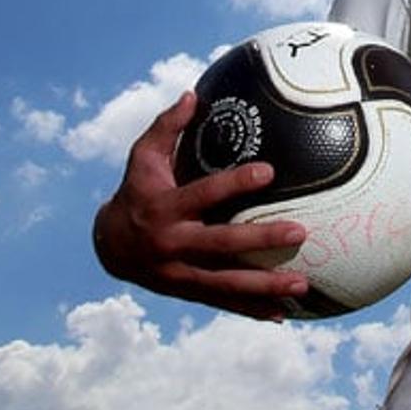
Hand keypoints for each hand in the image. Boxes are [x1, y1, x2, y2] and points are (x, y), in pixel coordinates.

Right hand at [92, 91, 309, 320]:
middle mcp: (172, 244)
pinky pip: (222, 302)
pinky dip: (251, 309)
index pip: (203, 193)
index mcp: (164, 208)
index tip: (269, 171)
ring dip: (264, 287)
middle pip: (220, 244)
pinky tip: (284, 315)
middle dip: (260, 239)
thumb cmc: (137, 191)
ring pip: (225, 283)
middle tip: (300, 232)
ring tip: (302, 286)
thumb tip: (192, 94)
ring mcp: (179, 273)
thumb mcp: (142, 158)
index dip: (234, 183)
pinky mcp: (187, 292)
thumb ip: (166, 127)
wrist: (108, 246)